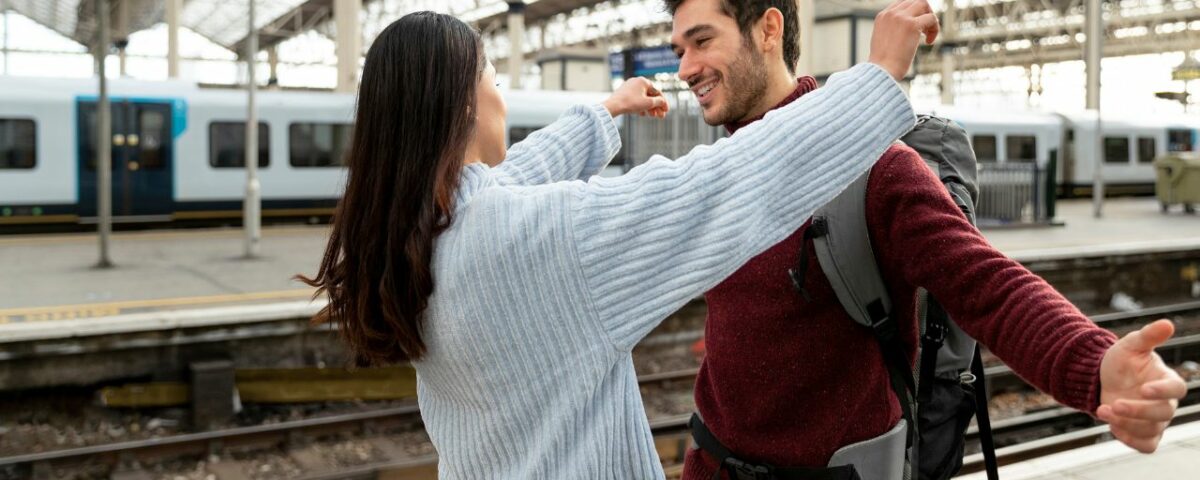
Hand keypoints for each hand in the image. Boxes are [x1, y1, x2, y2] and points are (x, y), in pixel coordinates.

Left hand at [603, 78, 668, 118]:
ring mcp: (628, 87)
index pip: (657, 92)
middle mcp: (636, 81)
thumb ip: (658, 102)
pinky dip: (640, 106)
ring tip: (652, 116)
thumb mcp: (648, 103)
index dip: (663, 102)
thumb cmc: (630, 103)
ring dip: (648, 107)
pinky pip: (634, 99)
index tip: (666, 111)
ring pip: (642, 98)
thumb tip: (663, 102)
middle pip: (649, 95)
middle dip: (656, 107)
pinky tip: (642, 114)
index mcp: (643, 81)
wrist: (613, 106)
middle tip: (660, 116)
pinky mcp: (623, 93)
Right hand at [867, 0, 939, 80]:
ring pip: (923, 3)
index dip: (914, 12)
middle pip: (914, 0)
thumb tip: (911, 30)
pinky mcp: (912, 25)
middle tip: (925, 30)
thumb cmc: (883, 64)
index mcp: (882, 16)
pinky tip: (929, 42)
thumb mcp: (884, 41)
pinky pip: (931, 18)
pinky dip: (935, 29)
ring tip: (928, 34)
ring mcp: (901, 18)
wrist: (882, 72)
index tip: (917, 27)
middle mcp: (891, 14)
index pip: (903, 3)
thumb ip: (894, 30)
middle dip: (924, 12)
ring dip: (930, 17)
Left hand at [1097, 319, 1188, 452]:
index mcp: (1167, 380)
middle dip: (1138, 411)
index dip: (1163, 391)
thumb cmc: (1122, 361)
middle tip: (1114, 404)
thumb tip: (1167, 323)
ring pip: (1152, 430)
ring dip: (1127, 424)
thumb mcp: (1130, 345)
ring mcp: (1156, 421)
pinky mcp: (1144, 433)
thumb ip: (1148, 336)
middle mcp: (1165, 403)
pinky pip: (1147, 446)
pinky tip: (1111, 426)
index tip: (1144, 389)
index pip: (1177, 389)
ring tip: (1103, 410)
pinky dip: (1131, 440)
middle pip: (1164, 413)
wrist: (1103, 379)